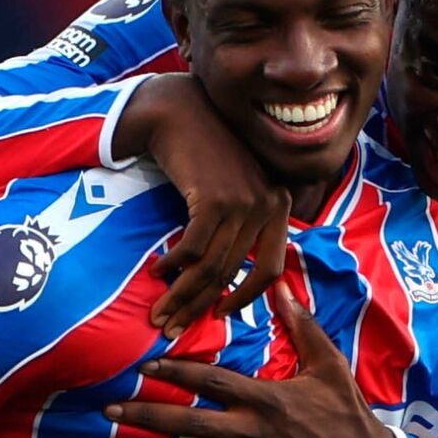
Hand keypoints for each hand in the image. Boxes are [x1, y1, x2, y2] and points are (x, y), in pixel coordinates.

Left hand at [103, 282, 399, 437]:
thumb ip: (301, 325)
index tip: (144, 366)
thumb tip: (281, 286)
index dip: (175, 374)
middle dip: (146, 416)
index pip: (211, 383)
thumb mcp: (328, 362)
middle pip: (189, 425)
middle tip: (109, 410)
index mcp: (266, 398)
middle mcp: (252, 432)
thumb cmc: (344, 409)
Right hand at [112, 74, 291, 337]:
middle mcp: (268, 204)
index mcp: (280, 205)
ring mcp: (244, 201)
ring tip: (159, 310)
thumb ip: (243, 224)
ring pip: (210, 267)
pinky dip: (172, 266)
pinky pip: (191, 248)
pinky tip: (157, 271)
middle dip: (200, 305)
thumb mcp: (237, 187)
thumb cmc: (205, 153)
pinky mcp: (215, 198)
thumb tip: (230, 277)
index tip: (222, 314)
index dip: (246, 297)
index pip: (271, 268)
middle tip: (174, 326)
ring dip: (181, 294)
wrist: (181, 112)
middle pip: (233, 273)